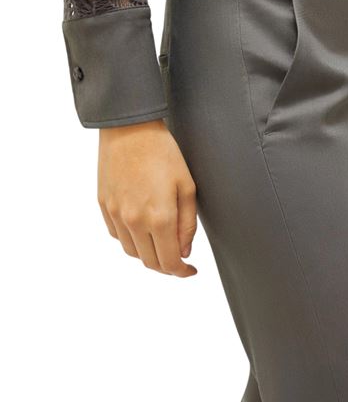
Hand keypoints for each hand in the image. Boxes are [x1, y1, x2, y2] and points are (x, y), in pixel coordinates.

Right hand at [97, 119, 197, 277]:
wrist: (129, 129)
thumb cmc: (164, 153)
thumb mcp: (187, 187)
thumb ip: (187, 224)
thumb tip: (184, 251)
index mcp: (159, 218)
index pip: (169, 262)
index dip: (181, 272)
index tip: (190, 270)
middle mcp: (134, 221)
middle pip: (149, 262)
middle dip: (167, 267)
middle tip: (179, 261)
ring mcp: (115, 214)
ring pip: (131, 252)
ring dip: (148, 255)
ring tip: (161, 245)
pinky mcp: (103, 205)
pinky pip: (116, 235)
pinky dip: (131, 240)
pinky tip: (142, 230)